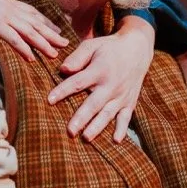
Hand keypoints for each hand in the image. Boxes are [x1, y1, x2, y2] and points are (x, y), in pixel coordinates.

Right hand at [0, 0, 67, 61]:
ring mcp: (2, 15)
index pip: (30, 11)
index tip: (54, 28)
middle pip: (35, 22)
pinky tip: (32, 58)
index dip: (44, 21)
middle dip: (51, 33)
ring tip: (55, 53)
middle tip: (65, 42)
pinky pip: (14, 39)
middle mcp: (8, 6)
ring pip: (29, 31)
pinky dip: (25, 49)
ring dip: (43, 43)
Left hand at [47, 15, 154, 139]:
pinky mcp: (130, 102)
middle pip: (93, 104)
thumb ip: (77, 57)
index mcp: (99, 70)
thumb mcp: (92, 46)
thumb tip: (62, 70)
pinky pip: (126, 117)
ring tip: (86, 138)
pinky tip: (115, 141)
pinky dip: (122, 129)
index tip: (49, 100)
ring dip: (98, 127)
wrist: (137, 50)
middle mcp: (111, 85)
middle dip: (81, 118)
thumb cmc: (109, 48)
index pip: (78, 82)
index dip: (63, 91)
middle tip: (70, 131)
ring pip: (108, 114)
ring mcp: (121, 95)